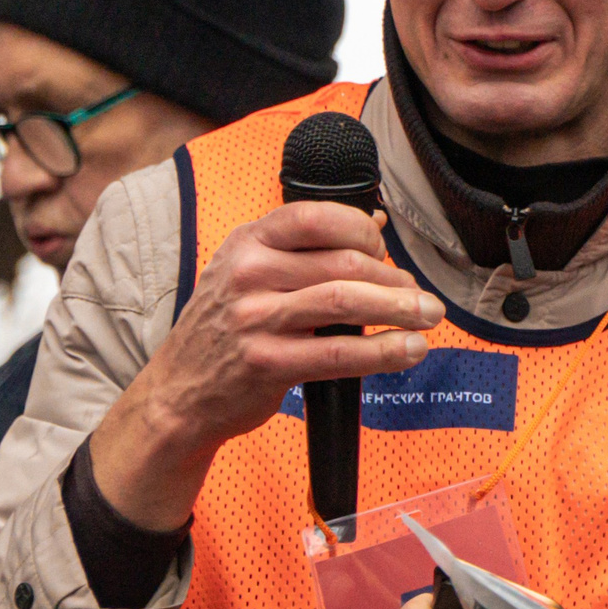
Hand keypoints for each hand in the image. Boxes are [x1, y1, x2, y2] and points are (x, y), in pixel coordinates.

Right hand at [90, 201, 441, 529]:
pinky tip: (411, 349)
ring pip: (346, 301)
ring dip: (401, 309)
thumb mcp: (250, 272)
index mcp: (248, 241)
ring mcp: (254, 318)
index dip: (364, 231)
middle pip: (343, 262)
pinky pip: (339, 353)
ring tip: (430, 316)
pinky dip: (385, 351)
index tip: (385, 252)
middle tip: (419, 296)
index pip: (317, 217)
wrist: (178, 392)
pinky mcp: (266, 363)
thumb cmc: (226, 329)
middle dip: (394, 279)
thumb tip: (377, 221)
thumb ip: (308, 248)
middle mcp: (248, 273)